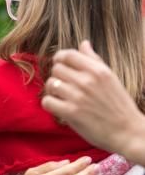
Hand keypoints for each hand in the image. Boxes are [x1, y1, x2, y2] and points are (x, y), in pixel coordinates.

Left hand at [42, 40, 144, 163]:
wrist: (127, 131)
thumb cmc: (118, 105)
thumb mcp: (110, 77)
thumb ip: (94, 60)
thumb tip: (83, 43)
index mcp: (97, 70)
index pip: (67, 55)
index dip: (59, 59)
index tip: (60, 66)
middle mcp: (87, 80)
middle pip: (56, 69)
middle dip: (57, 77)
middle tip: (63, 86)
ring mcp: (78, 96)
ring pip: (50, 84)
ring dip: (52, 91)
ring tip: (61, 97)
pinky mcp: (71, 113)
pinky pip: (47, 102)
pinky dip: (50, 104)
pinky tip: (58, 108)